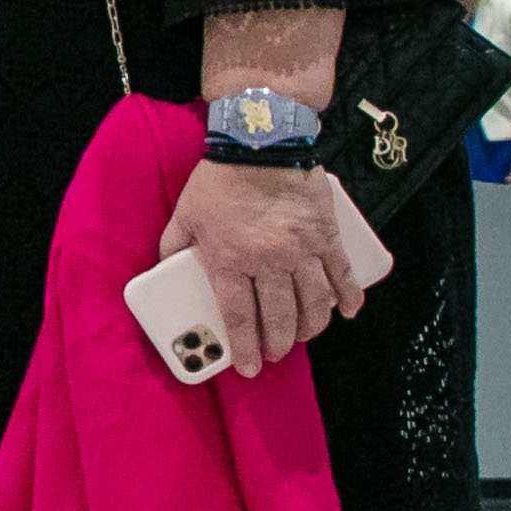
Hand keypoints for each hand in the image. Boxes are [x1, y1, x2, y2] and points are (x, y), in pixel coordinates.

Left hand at [160, 159, 362, 379]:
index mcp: (230, 260)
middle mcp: (268, 261)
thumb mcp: (184, 214)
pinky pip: (341, 273)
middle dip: (278, 344)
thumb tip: (163, 269)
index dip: (244, 348)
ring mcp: (302, 250)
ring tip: (304, 337)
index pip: (238, 317)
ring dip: (311, 327)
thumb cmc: (220, 179)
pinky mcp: (326, 235)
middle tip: (275, 354)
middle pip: (278, 317)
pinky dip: (348, 296)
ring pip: (313, 303)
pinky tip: (347, 312)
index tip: (247, 368)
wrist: (261, 141)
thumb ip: (173, 246)